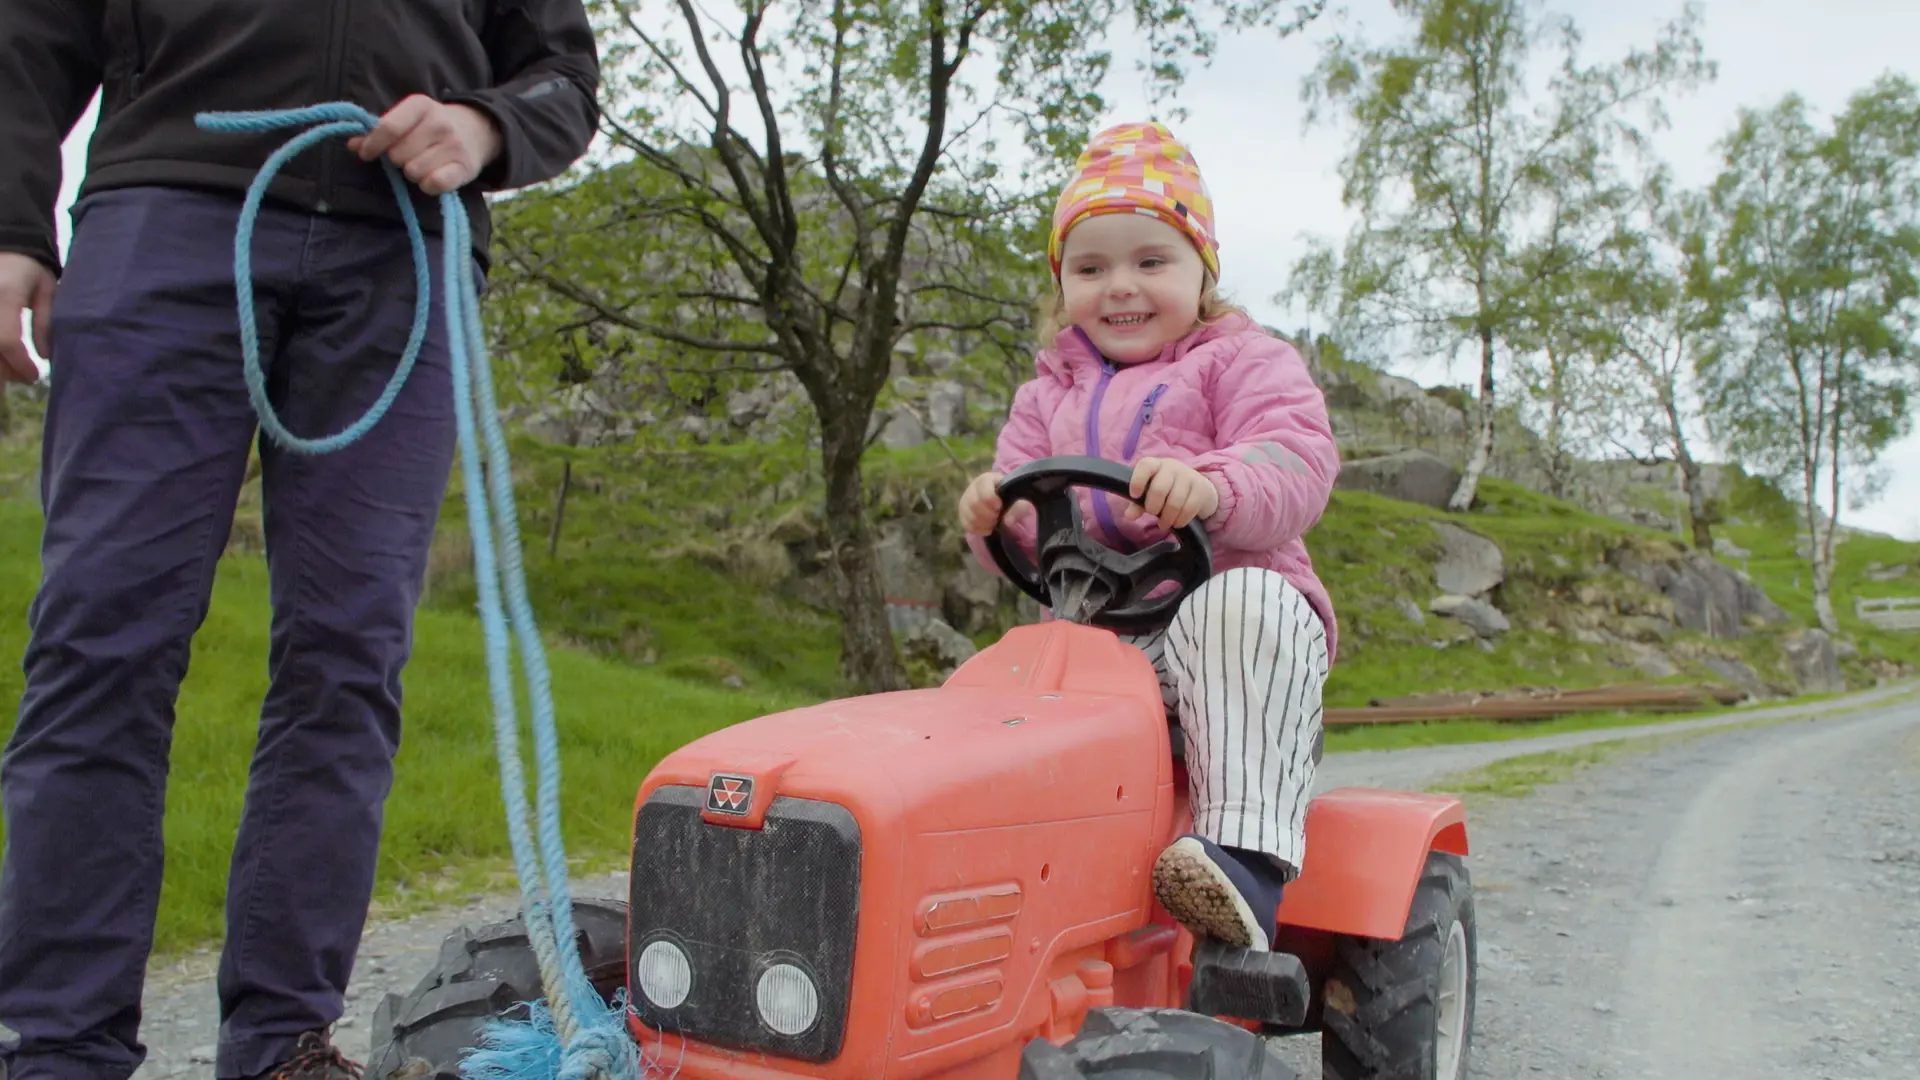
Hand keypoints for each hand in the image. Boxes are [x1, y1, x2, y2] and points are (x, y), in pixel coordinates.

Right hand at [0, 252, 53, 382]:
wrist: (7, 244)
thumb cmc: (30, 267)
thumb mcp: (47, 289)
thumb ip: (45, 322)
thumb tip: (44, 356)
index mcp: (6, 294)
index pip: (7, 340)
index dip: (20, 363)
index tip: (35, 376)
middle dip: (7, 370)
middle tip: (27, 377)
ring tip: (15, 370)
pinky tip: (3, 359)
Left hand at [348, 95, 502, 194]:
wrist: (477, 129)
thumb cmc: (431, 126)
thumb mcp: (407, 119)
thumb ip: (378, 131)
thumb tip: (352, 145)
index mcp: (420, 105)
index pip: (388, 128)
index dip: (373, 144)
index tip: (366, 154)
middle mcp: (439, 123)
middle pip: (398, 155)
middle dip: (396, 159)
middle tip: (406, 156)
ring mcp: (454, 146)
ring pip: (413, 172)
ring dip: (412, 173)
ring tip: (421, 164)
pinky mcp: (465, 168)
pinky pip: (434, 184)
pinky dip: (428, 185)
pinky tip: (432, 177)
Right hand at [957, 471, 1033, 535]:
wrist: (1003, 501)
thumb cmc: (1011, 497)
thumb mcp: (1021, 498)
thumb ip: (1020, 507)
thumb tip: (1008, 521)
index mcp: (987, 480)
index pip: (984, 490)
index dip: (991, 500)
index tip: (999, 506)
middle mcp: (973, 488)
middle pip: (974, 504)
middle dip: (988, 515)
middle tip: (997, 517)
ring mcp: (966, 500)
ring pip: (970, 516)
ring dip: (984, 523)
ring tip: (994, 523)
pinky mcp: (963, 513)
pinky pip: (966, 524)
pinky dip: (978, 530)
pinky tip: (987, 528)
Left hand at [1125, 457, 1218, 528]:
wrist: (1199, 487)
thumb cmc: (1168, 489)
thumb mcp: (1151, 493)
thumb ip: (1138, 503)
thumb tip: (1129, 515)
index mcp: (1156, 465)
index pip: (1145, 466)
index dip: (1138, 480)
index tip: (1134, 495)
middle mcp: (1172, 467)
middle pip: (1159, 488)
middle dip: (1153, 507)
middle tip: (1153, 513)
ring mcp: (1188, 476)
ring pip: (1174, 502)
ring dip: (1167, 518)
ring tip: (1164, 523)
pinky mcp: (1201, 488)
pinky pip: (1189, 509)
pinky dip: (1180, 520)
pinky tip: (1177, 522)